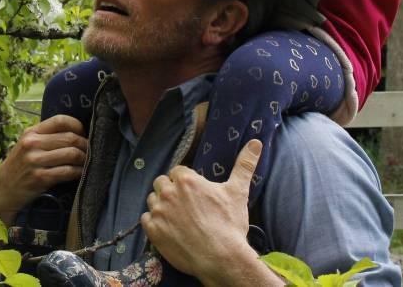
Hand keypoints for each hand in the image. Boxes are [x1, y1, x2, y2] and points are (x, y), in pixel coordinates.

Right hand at [0, 115, 87, 225]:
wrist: (3, 191)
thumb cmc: (19, 166)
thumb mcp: (27, 146)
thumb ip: (45, 137)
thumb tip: (76, 132)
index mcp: (31, 133)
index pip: (60, 120)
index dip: (77, 125)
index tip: (83, 133)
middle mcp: (32, 144)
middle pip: (70, 138)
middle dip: (85, 144)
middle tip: (90, 150)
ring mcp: (35, 161)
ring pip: (72, 154)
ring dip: (85, 159)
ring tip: (88, 162)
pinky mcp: (40, 178)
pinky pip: (67, 171)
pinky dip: (78, 172)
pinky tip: (80, 173)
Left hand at [142, 140, 282, 285]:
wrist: (222, 259)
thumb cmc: (230, 225)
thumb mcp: (238, 192)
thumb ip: (244, 165)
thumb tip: (256, 142)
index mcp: (186, 180)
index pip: (177, 171)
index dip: (186, 182)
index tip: (195, 194)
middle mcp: (168, 193)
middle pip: (162, 183)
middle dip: (171, 191)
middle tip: (186, 206)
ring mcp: (159, 212)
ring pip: (153, 200)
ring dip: (162, 205)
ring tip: (178, 218)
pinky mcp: (152, 231)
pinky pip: (146, 219)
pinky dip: (154, 223)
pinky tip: (169, 229)